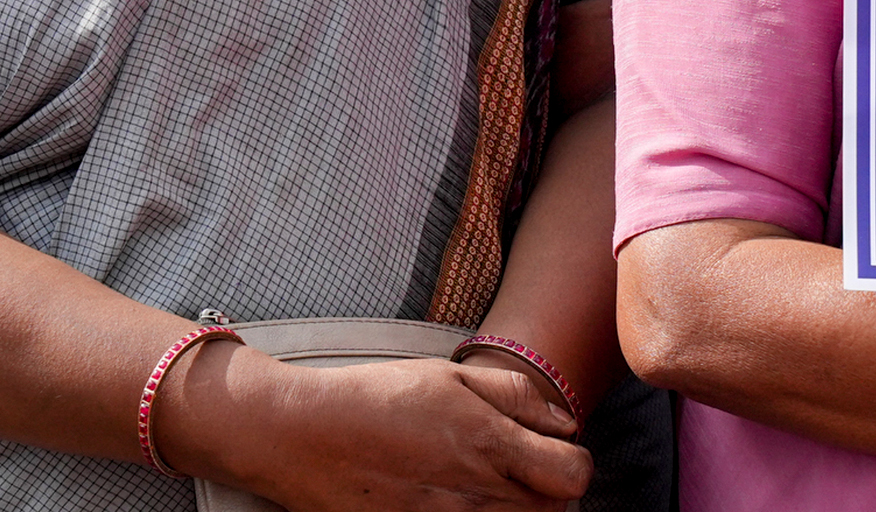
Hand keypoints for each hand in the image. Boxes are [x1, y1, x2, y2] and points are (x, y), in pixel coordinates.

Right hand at [170, 344, 592, 510]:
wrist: (301, 435)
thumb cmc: (375, 397)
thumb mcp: (449, 376)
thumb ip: (516, 397)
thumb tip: (565, 422)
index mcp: (489, 442)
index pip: (574, 476)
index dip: (571, 464)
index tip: (549, 454)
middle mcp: (475, 491)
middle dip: (544, 491)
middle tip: (515, 470)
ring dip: (511, 507)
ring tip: (480, 484)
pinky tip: (453, 501)